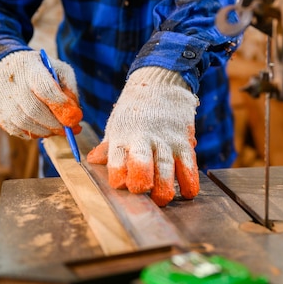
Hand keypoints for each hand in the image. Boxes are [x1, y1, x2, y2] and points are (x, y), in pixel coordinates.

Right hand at [0, 50, 82, 138]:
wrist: (6, 66)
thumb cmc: (40, 70)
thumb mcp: (59, 71)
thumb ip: (70, 90)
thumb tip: (74, 114)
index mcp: (30, 67)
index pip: (45, 89)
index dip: (62, 106)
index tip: (77, 117)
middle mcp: (10, 82)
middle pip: (33, 110)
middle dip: (56, 124)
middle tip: (72, 130)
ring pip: (24, 123)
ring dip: (46, 131)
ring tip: (59, 129)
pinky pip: (16, 130)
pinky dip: (34, 133)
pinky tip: (43, 128)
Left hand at [87, 67, 199, 206]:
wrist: (161, 83)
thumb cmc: (135, 110)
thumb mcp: (117, 124)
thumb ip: (109, 146)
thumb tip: (93, 161)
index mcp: (123, 136)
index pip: (117, 156)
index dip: (118, 172)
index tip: (120, 185)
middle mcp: (144, 138)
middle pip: (142, 160)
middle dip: (142, 178)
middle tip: (142, 192)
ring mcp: (166, 140)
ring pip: (166, 165)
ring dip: (165, 185)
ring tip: (162, 200)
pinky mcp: (184, 141)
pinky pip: (188, 162)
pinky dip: (190, 179)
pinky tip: (188, 193)